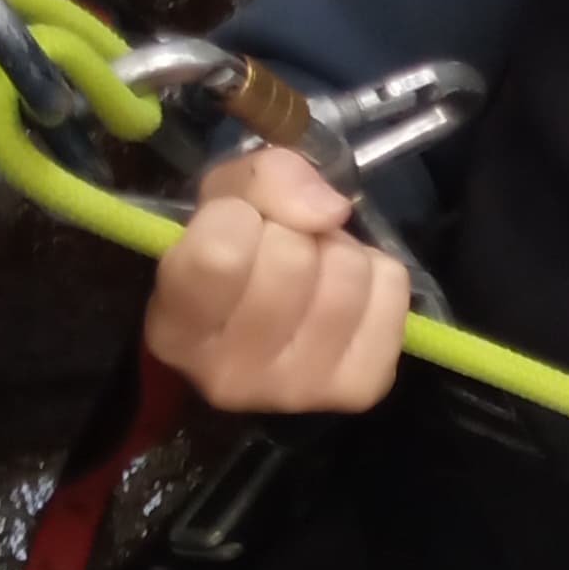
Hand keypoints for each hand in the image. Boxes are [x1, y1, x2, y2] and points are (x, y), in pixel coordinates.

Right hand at [142, 141, 413, 415]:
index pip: (222, 252)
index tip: (238, 227)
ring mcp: (298, 390)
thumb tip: (330, 209)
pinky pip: (392, 291)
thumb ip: (261, 179)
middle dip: (294, 232)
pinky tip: (348, 292)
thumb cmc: (229, 257)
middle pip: (292, 260)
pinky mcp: (359, 387)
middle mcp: (230, 376)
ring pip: (346, 273)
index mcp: (175, 332)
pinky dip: (378, 274)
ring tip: (315, 268)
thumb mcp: (221, 199)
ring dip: (338, 250)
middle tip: (280, 247)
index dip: (239, 214)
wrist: (266, 329)